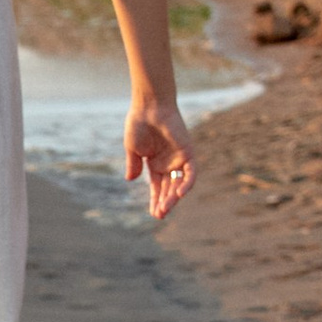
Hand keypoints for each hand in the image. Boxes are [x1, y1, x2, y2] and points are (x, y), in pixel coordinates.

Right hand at [125, 96, 194, 221]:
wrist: (150, 106)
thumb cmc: (139, 123)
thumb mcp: (132, 148)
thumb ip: (133, 164)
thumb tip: (130, 180)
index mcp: (155, 163)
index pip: (158, 187)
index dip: (156, 200)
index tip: (154, 214)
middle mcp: (168, 163)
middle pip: (169, 188)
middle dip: (165, 202)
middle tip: (159, 215)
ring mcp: (179, 158)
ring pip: (179, 183)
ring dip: (173, 197)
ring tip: (165, 208)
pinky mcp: (188, 152)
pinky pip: (191, 172)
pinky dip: (187, 183)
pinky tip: (179, 194)